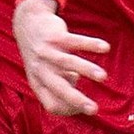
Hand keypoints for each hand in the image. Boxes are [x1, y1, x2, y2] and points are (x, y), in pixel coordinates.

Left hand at [14, 0, 108, 116]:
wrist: (27, 24)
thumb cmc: (43, 56)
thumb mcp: (45, 75)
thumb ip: (62, 87)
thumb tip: (79, 103)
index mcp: (38, 83)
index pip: (52, 104)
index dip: (70, 110)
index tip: (85, 108)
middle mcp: (40, 70)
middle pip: (58, 88)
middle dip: (77, 100)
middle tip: (95, 110)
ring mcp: (46, 52)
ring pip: (67, 62)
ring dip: (86, 70)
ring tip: (103, 77)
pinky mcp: (55, 37)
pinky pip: (74, 41)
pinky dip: (90, 44)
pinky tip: (106, 48)